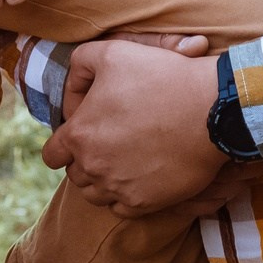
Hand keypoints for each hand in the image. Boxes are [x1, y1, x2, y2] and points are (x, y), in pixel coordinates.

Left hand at [43, 39, 226, 217]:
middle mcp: (94, 166)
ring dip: (102, 180)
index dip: (63, 143)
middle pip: (75, 175)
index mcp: (80, 134)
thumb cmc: (161, 76)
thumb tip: (72, 89)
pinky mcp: (145, 203)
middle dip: (84, 160)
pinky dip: (124, 196)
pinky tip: (137, 177)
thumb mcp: (111, 53)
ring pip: (95, 194)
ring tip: (121, 161)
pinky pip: (121, 209)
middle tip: (108, 142)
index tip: (80, 135)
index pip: (52, 154)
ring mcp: (119, 188)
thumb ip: (80, 65)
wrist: (210, 109)